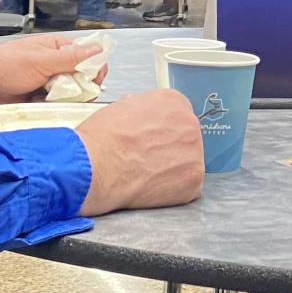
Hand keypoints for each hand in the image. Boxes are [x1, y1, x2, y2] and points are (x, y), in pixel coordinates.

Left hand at [0, 37, 106, 107]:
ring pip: (73, 94)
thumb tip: (98, 49)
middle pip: (83, 78)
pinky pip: (59, 106)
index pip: (88, 56)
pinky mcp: (44, 100)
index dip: (95, 68)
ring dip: (65, 98)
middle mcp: (57, 65)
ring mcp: (51, 83)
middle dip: (79, 86)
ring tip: (49, 97)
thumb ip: (70, 57)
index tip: (93, 81)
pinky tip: (43, 104)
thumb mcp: (40, 60)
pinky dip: (55, 107)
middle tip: (67, 91)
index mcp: (58, 48)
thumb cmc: (4, 67)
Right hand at [76, 91, 204, 215]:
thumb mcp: (120, 109)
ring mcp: (195, 152)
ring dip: (171, 170)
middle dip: (169, 150)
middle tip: (148, 159)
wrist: (96, 166)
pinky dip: (172, 191)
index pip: (177, 116)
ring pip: (187, 163)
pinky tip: (152, 187)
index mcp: (173, 101)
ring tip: (146, 174)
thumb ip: (142, 112)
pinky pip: (188, 187)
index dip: (162, 131)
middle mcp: (189, 122)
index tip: (153, 141)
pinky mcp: (194, 179)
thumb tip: (142, 120)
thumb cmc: (101, 140)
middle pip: (186, 138)